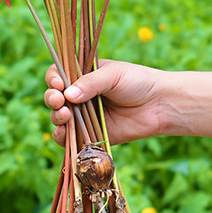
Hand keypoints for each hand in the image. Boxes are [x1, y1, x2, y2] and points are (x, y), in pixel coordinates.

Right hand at [44, 59, 168, 145]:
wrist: (160, 105)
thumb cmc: (138, 82)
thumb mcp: (113, 75)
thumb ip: (90, 83)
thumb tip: (67, 95)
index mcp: (83, 75)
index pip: (58, 74)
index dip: (53, 78)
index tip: (58, 83)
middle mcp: (80, 95)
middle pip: (54, 97)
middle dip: (52, 98)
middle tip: (58, 100)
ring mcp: (84, 116)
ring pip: (59, 118)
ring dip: (56, 117)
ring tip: (65, 115)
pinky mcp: (90, 135)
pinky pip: (70, 138)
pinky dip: (62, 137)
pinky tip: (64, 132)